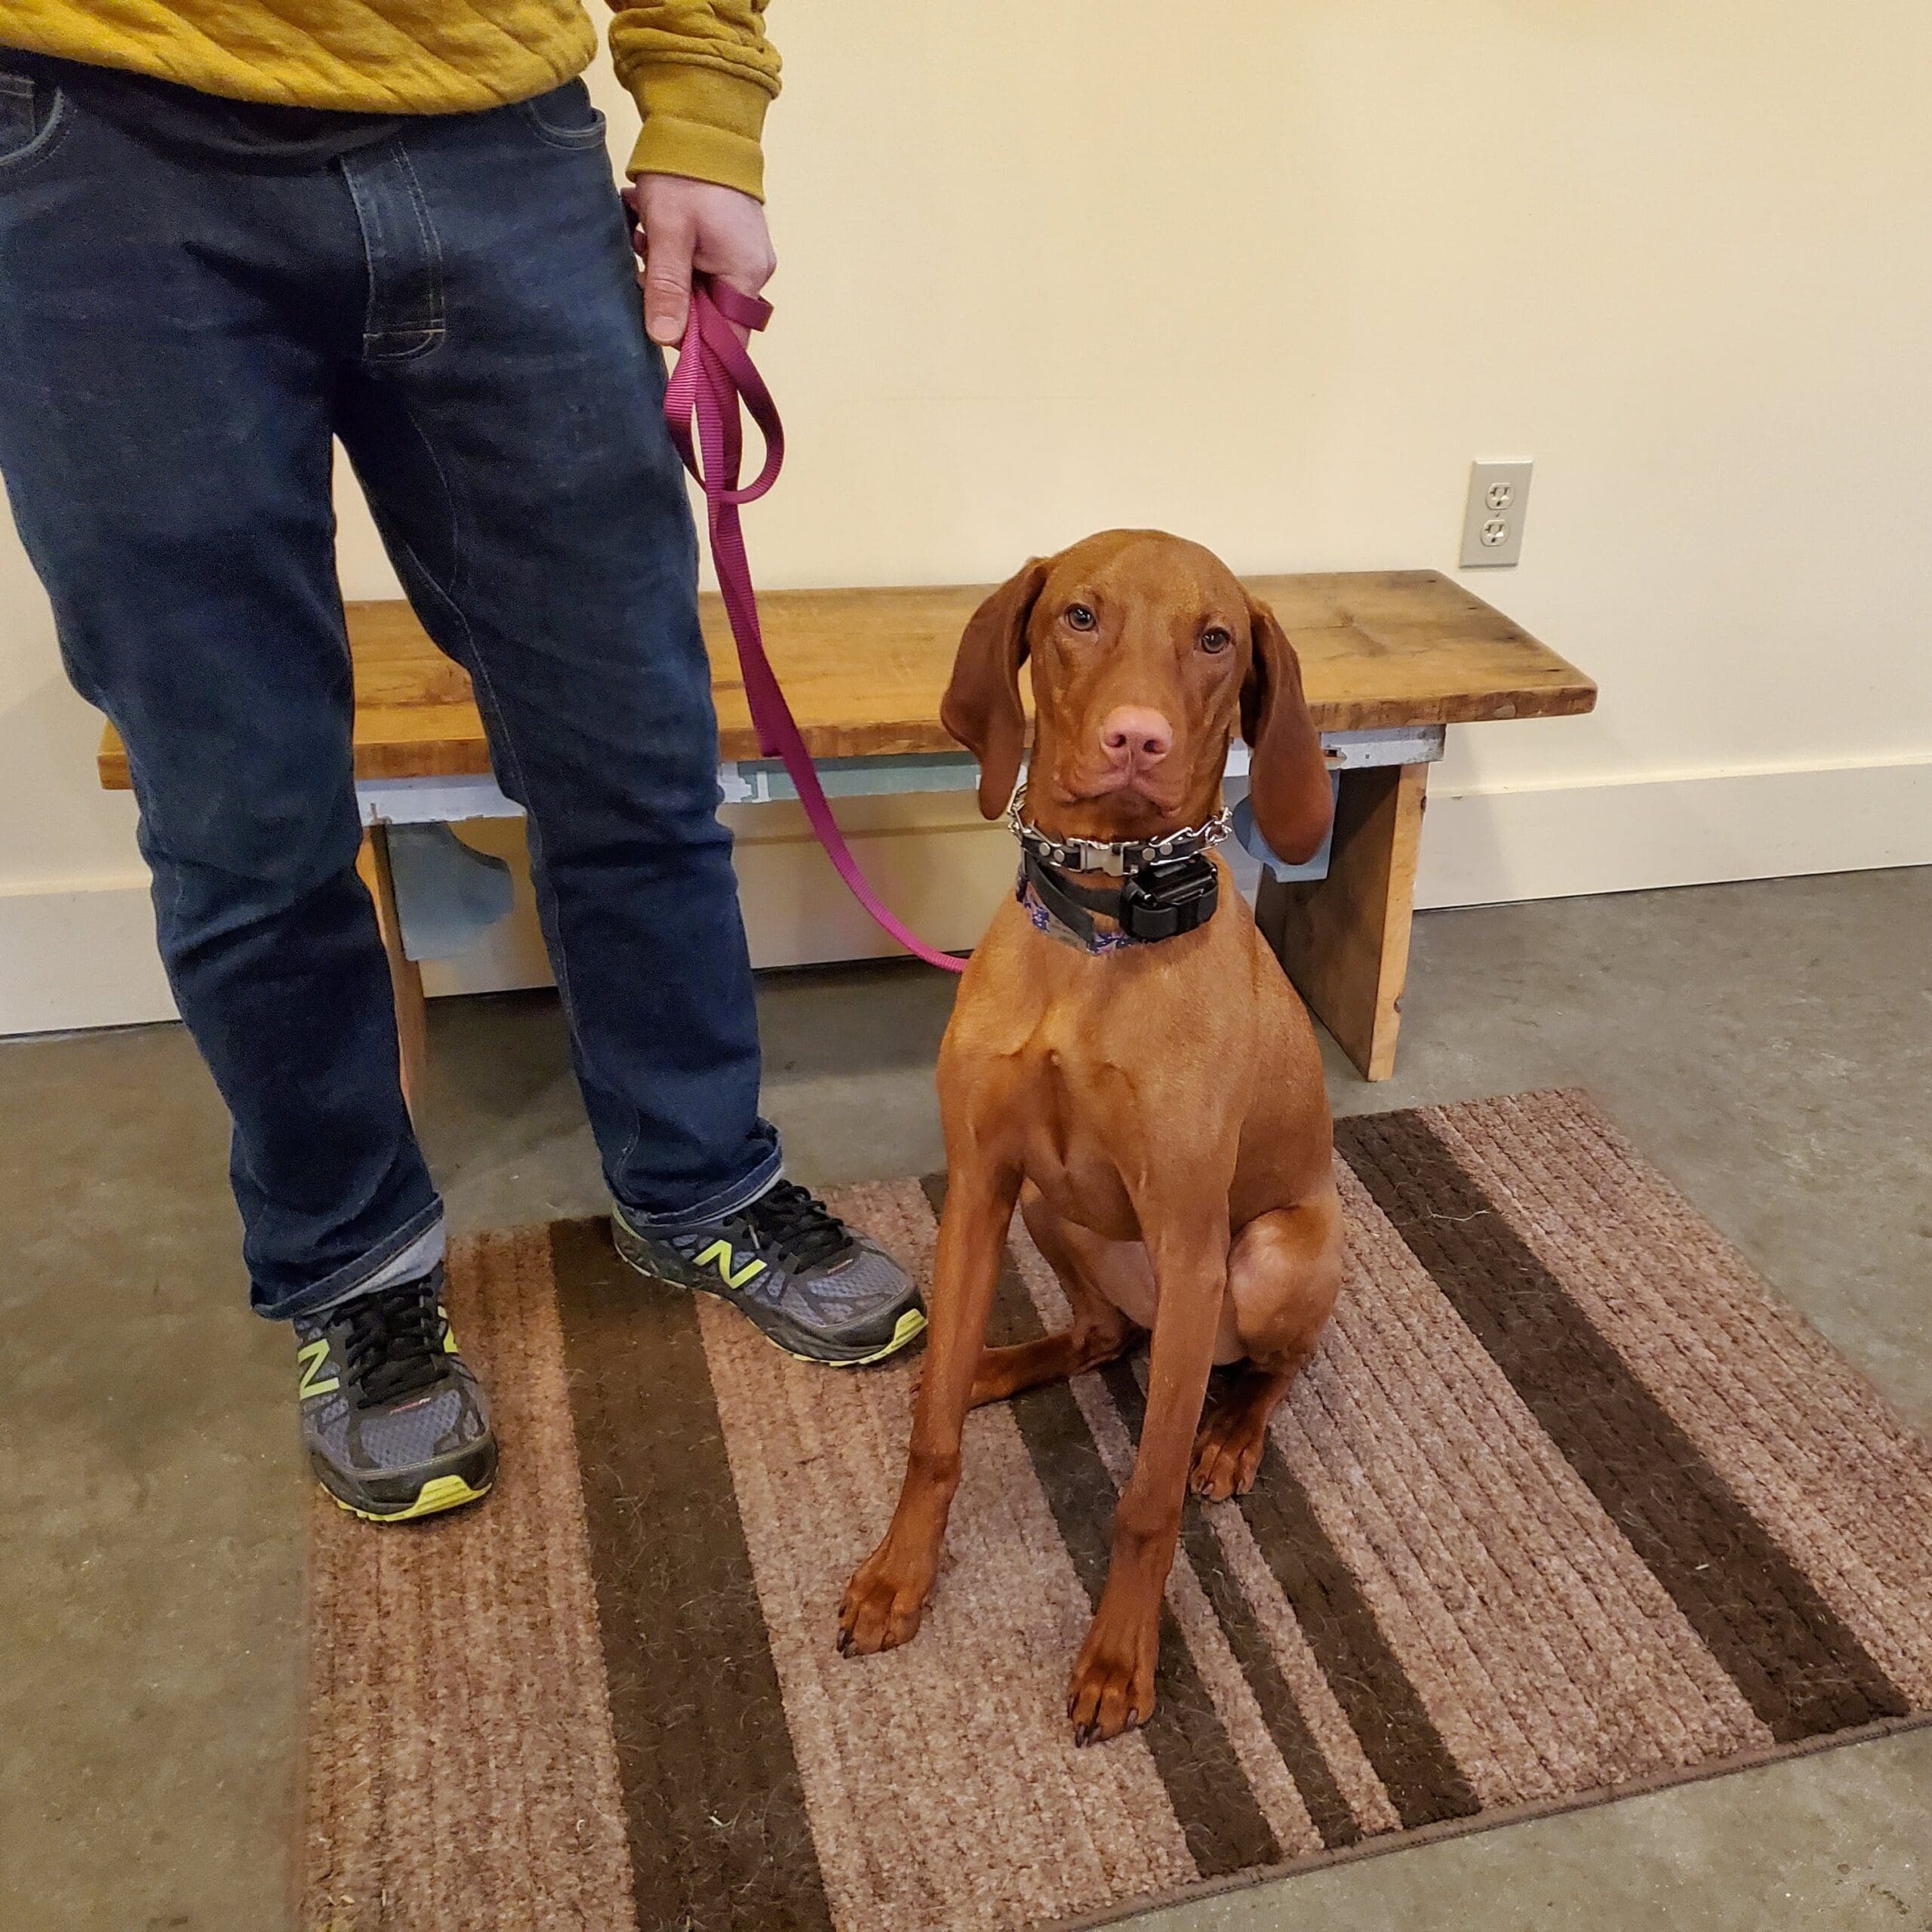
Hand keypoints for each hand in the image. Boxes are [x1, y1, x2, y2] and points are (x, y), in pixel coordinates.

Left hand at [624, 174, 775, 346]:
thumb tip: (664, 340)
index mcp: (745, 275)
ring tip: (646, 238)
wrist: (700, 122)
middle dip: (671, 296)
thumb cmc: (686, 176)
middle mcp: (752, 271)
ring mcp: (743, 254)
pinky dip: (674, 256)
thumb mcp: (668, 233)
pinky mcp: (730, 240)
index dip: (694, 345)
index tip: (658, 328)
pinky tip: (656, 232)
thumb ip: (668, 288)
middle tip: (643, 264)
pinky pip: (699, 265)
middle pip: (709, 313)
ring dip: (667, 273)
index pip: (727, 338)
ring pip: (699, 288)